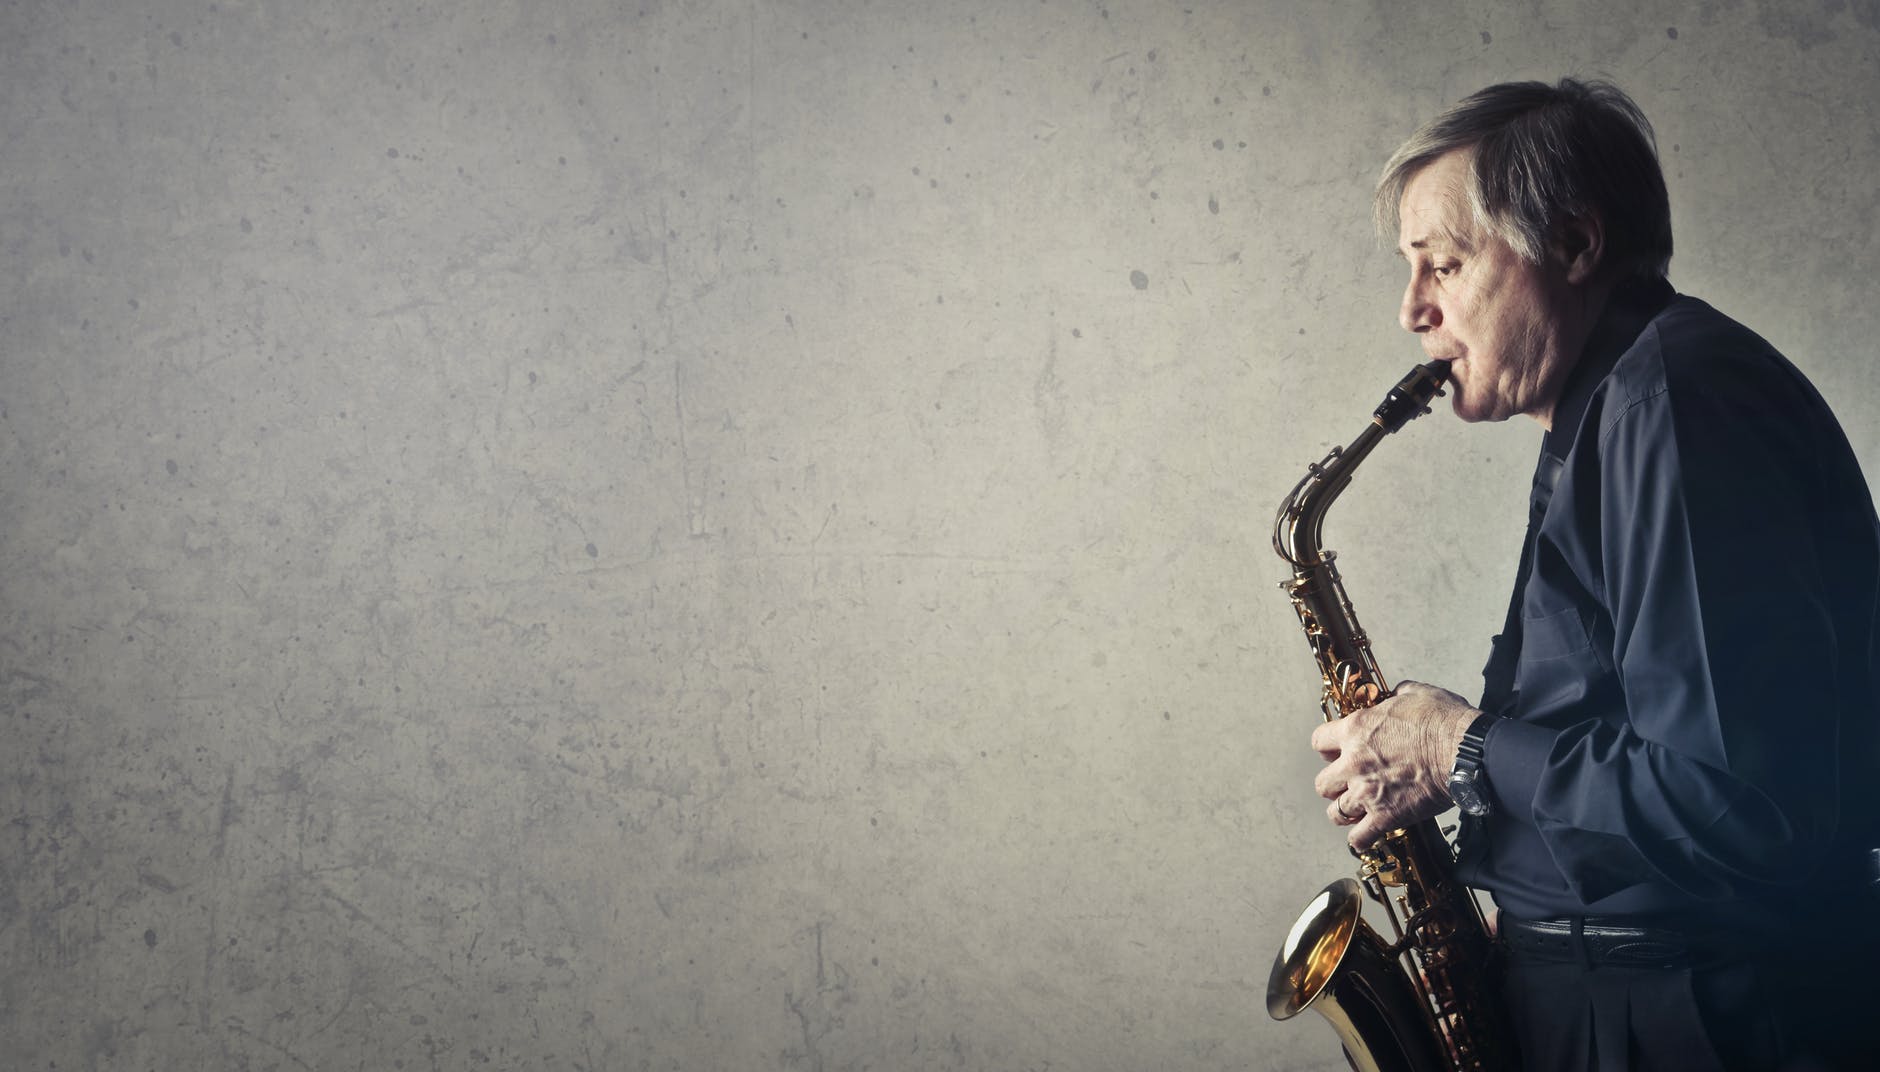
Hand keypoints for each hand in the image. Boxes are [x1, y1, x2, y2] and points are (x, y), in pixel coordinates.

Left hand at [1310, 681, 1478, 848]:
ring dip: (1345, 811)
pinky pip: (1359, 838)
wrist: (1465, 752)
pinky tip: (1367, 834)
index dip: (1327, 749)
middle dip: (1334, 784)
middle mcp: (1354, 763)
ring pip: (1335, 812)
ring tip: (1356, 810)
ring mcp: (1367, 792)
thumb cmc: (1443, 722)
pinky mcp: (1386, 816)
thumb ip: (1396, 694)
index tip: (1337, 753)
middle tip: (1348, 783)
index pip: (1319, 742)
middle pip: (1322, 783)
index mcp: (1356, 730)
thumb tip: (1396, 694)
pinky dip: (1361, 839)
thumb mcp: (1415, 693)